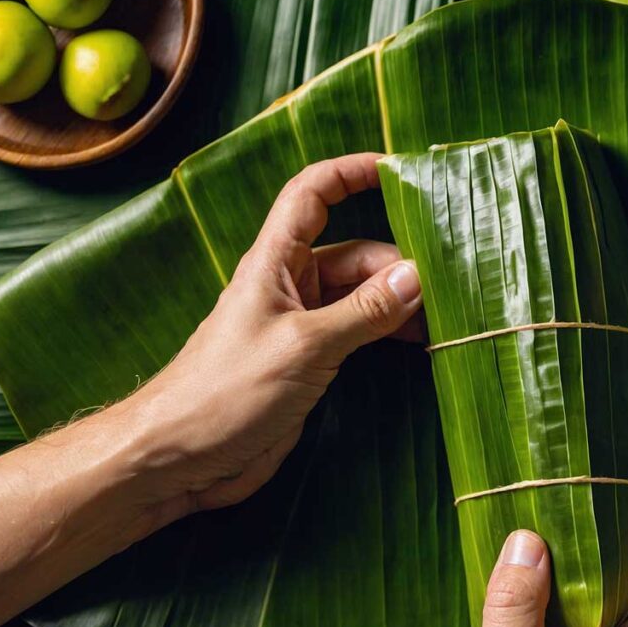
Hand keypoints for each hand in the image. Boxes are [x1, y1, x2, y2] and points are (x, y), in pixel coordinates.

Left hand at [0, 153, 420, 626]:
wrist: (179, 456)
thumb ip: (362, 312)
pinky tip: (420, 345)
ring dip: (400, 304)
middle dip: (399, 265)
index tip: (398, 170)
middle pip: (355, 255)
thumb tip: (417, 277)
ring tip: (445, 320)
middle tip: (447, 289)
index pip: (313, 196)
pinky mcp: (310, 364)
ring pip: (361, 298)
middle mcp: (291, 287)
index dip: (351, 174)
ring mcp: (303, 327)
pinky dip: (388, 334)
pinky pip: (358, 334)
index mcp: (276, 263)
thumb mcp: (304, 346)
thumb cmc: (227, 391)